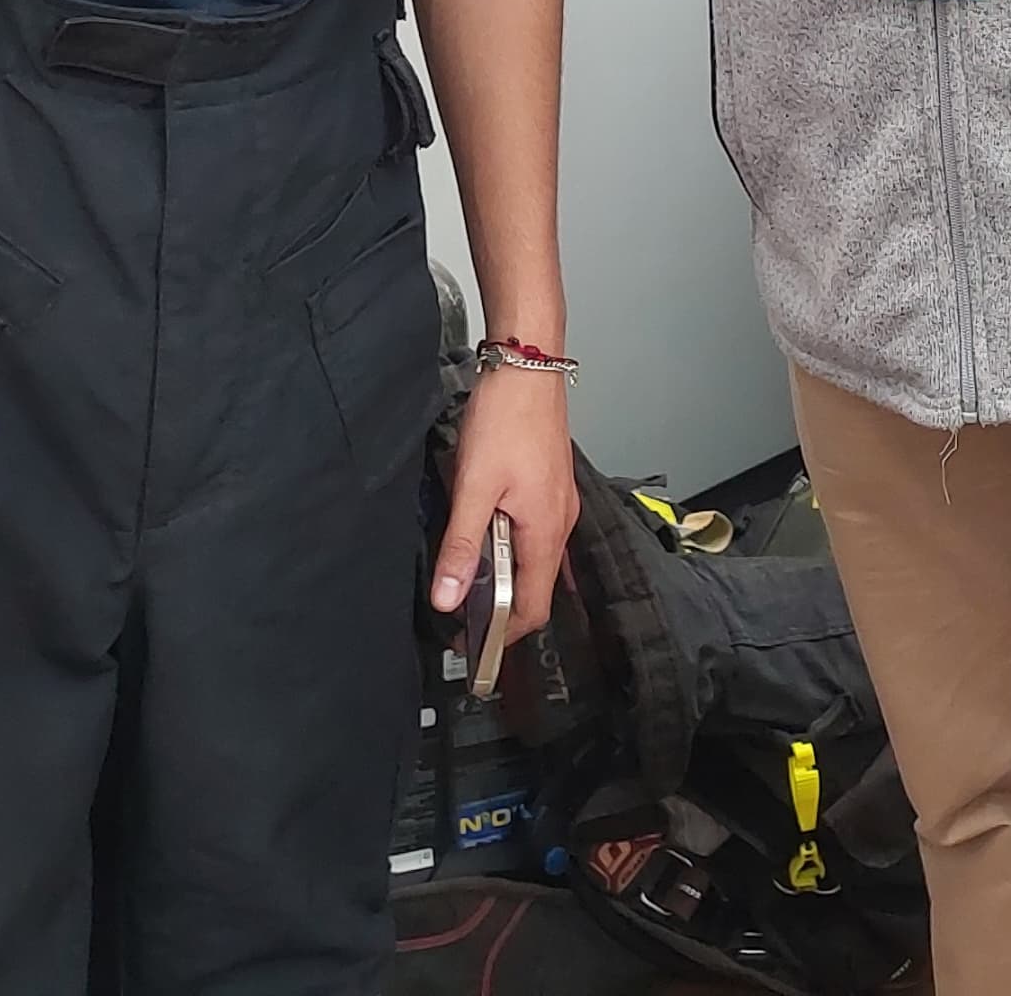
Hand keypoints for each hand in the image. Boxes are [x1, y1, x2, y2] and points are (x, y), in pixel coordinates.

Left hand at [433, 364, 578, 652]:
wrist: (528, 363)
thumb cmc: (507, 419)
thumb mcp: (474, 487)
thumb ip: (462, 546)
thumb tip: (450, 598)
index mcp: (546, 531)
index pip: (534, 607)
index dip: (505, 635)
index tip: (473, 647)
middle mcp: (560, 522)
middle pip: (537, 587)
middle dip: (502, 610)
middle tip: (460, 616)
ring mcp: (558, 502)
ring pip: (535, 559)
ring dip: (505, 576)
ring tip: (466, 579)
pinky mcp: (549, 485)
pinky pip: (534, 533)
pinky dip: (510, 548)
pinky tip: (485, 535)